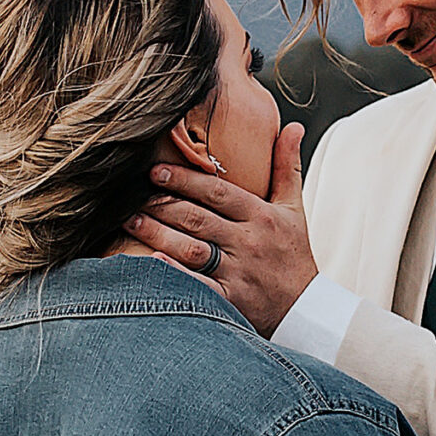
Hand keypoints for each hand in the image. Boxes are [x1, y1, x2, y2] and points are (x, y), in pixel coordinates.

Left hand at [127, 123, 316, 337]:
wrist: (304, 309)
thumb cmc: (292, 254)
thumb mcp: (294, 208)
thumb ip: (287, 166)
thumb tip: (292, 126)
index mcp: (262, 217)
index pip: (219, 192)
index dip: (185, 180)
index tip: (156, 170)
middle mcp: (249, 242)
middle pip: (199, 218)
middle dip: (163, 204)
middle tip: (134, 194)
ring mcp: (238, 272)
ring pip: (192, 249)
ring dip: (158, 234)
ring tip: (131, 220)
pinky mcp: (230, 300)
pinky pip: (198, 286)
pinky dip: (174, 275)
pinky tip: (150, 262)